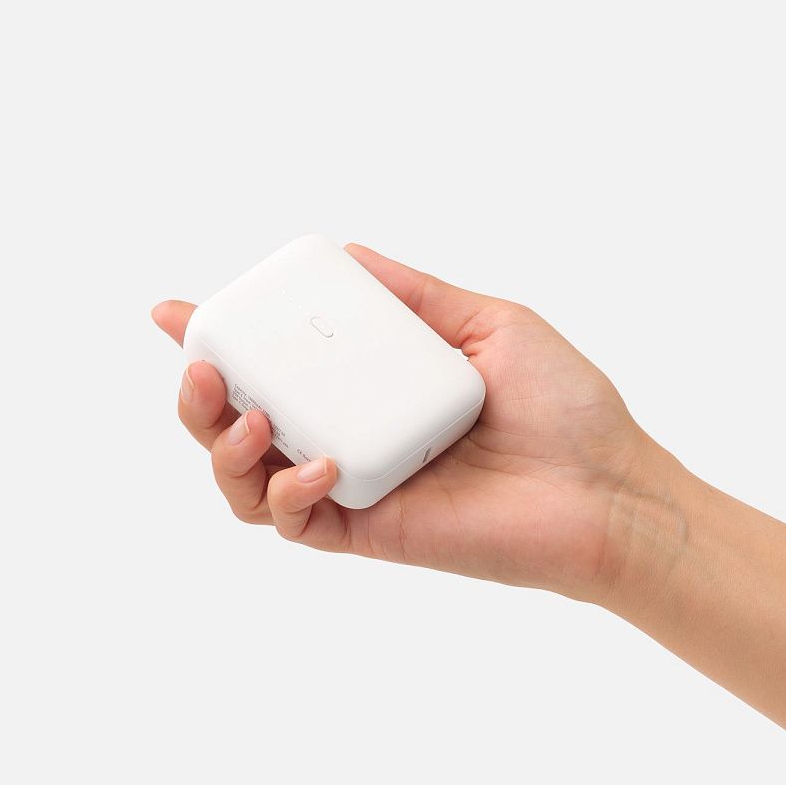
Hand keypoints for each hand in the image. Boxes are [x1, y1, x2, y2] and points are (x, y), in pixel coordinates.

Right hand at [152, 244, 659, 603]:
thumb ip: (416, 295)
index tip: (177, 313)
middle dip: (199, 398)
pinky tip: (320, 466)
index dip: (221, 340)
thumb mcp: (488, 324)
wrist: (607, 490)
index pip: (281, 363)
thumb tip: (350, 253)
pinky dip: (288, 494)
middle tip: (201, 368)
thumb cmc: (562, 407)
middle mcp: (353, 434)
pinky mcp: (369, 531)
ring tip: (248, 418)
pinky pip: (296, 522)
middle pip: (243, 424)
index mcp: (373, 386)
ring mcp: (357, 486)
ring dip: (223, 448)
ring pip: (249, 481)